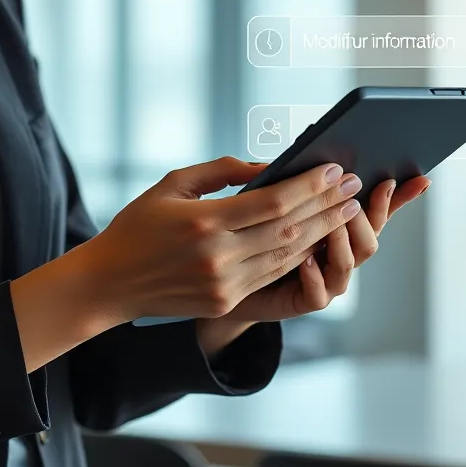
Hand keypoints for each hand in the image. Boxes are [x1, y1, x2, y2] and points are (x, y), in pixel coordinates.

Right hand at [82, 156, 364, 325]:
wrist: (111, 282)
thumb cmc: (138, 225)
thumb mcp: (172, 184)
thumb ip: (221, 171)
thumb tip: (267, 165)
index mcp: (204, 222)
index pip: (273, 203)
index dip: (309, 187)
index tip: (335, 169)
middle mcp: (218, 257)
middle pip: (289, 230)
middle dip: (327, 207)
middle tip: (355, 187)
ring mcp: (224, 284)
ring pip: (288, 256)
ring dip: (321, 232)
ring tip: (346, 209)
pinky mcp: (225, 301)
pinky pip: (272, 275)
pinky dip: (299, 255)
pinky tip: (316, 237)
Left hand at [205, 173, 429, 324]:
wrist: (231, 279)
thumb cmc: (251, 232)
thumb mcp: (274, 200)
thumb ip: (294, 181)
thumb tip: (313, 157)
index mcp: (337, 226)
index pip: (374, 211)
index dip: (398, 198)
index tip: (416, 178)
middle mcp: (338, 253)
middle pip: (369, 238)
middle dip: (368, 215)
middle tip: (357, 192)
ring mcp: (325, 279)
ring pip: (349, 263)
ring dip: (343, 242)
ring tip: (334, 223)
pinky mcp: (303, 300)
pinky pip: (318, 294)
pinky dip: (315, 277)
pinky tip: (306, 260)